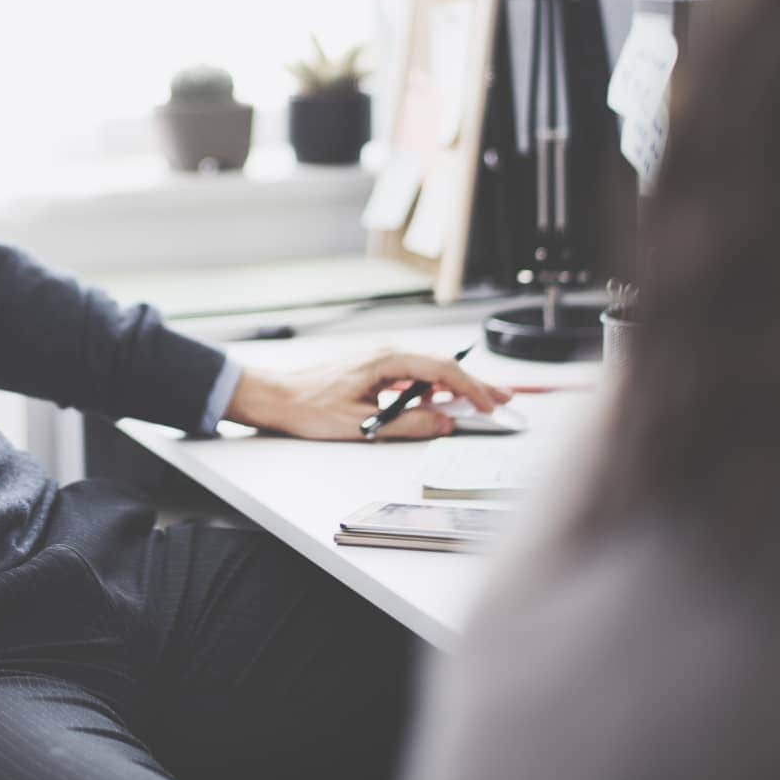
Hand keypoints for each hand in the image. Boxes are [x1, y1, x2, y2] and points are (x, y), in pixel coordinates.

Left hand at [225, 349, 511, 440]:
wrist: (277, 396)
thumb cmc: (309, 406)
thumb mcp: (362, 424)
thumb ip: (407, 425)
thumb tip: (443, 423)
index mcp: (385, 360)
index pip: (440, 370)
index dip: (470, 389)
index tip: (489, 405)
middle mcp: (386, 354)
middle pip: (440, 367)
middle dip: (473, 384)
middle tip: (502, 398)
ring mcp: (380, 360)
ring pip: (429, 370)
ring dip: (455, 387)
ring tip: (480, 401)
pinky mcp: (374, 370)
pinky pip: (412, 376)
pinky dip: (433, 388)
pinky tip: (439, 402)